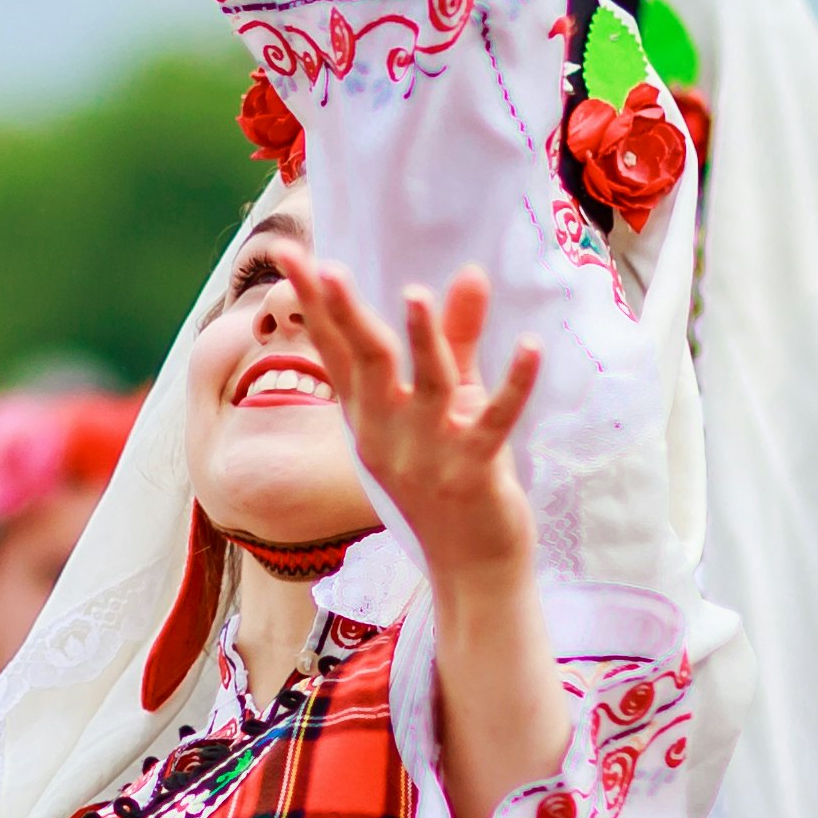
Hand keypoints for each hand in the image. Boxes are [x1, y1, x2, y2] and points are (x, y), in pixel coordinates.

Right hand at [298, 262, 541, 593]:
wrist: (472, 566)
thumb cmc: (453, 476)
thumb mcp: (449, 403)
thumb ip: (457, 337)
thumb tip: (470, 270)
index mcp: (368, 415)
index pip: (335, 346)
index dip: (312, 299)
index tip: (286, 250)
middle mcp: (386, 433)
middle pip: (365, 362)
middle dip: (344, 313)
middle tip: (326, 267)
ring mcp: (428, 455)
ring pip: (425, 387)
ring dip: (423, 341)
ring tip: (415, 294)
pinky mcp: (473, 473)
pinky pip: (495, 422)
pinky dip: (514, 384)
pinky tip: (531, 346)